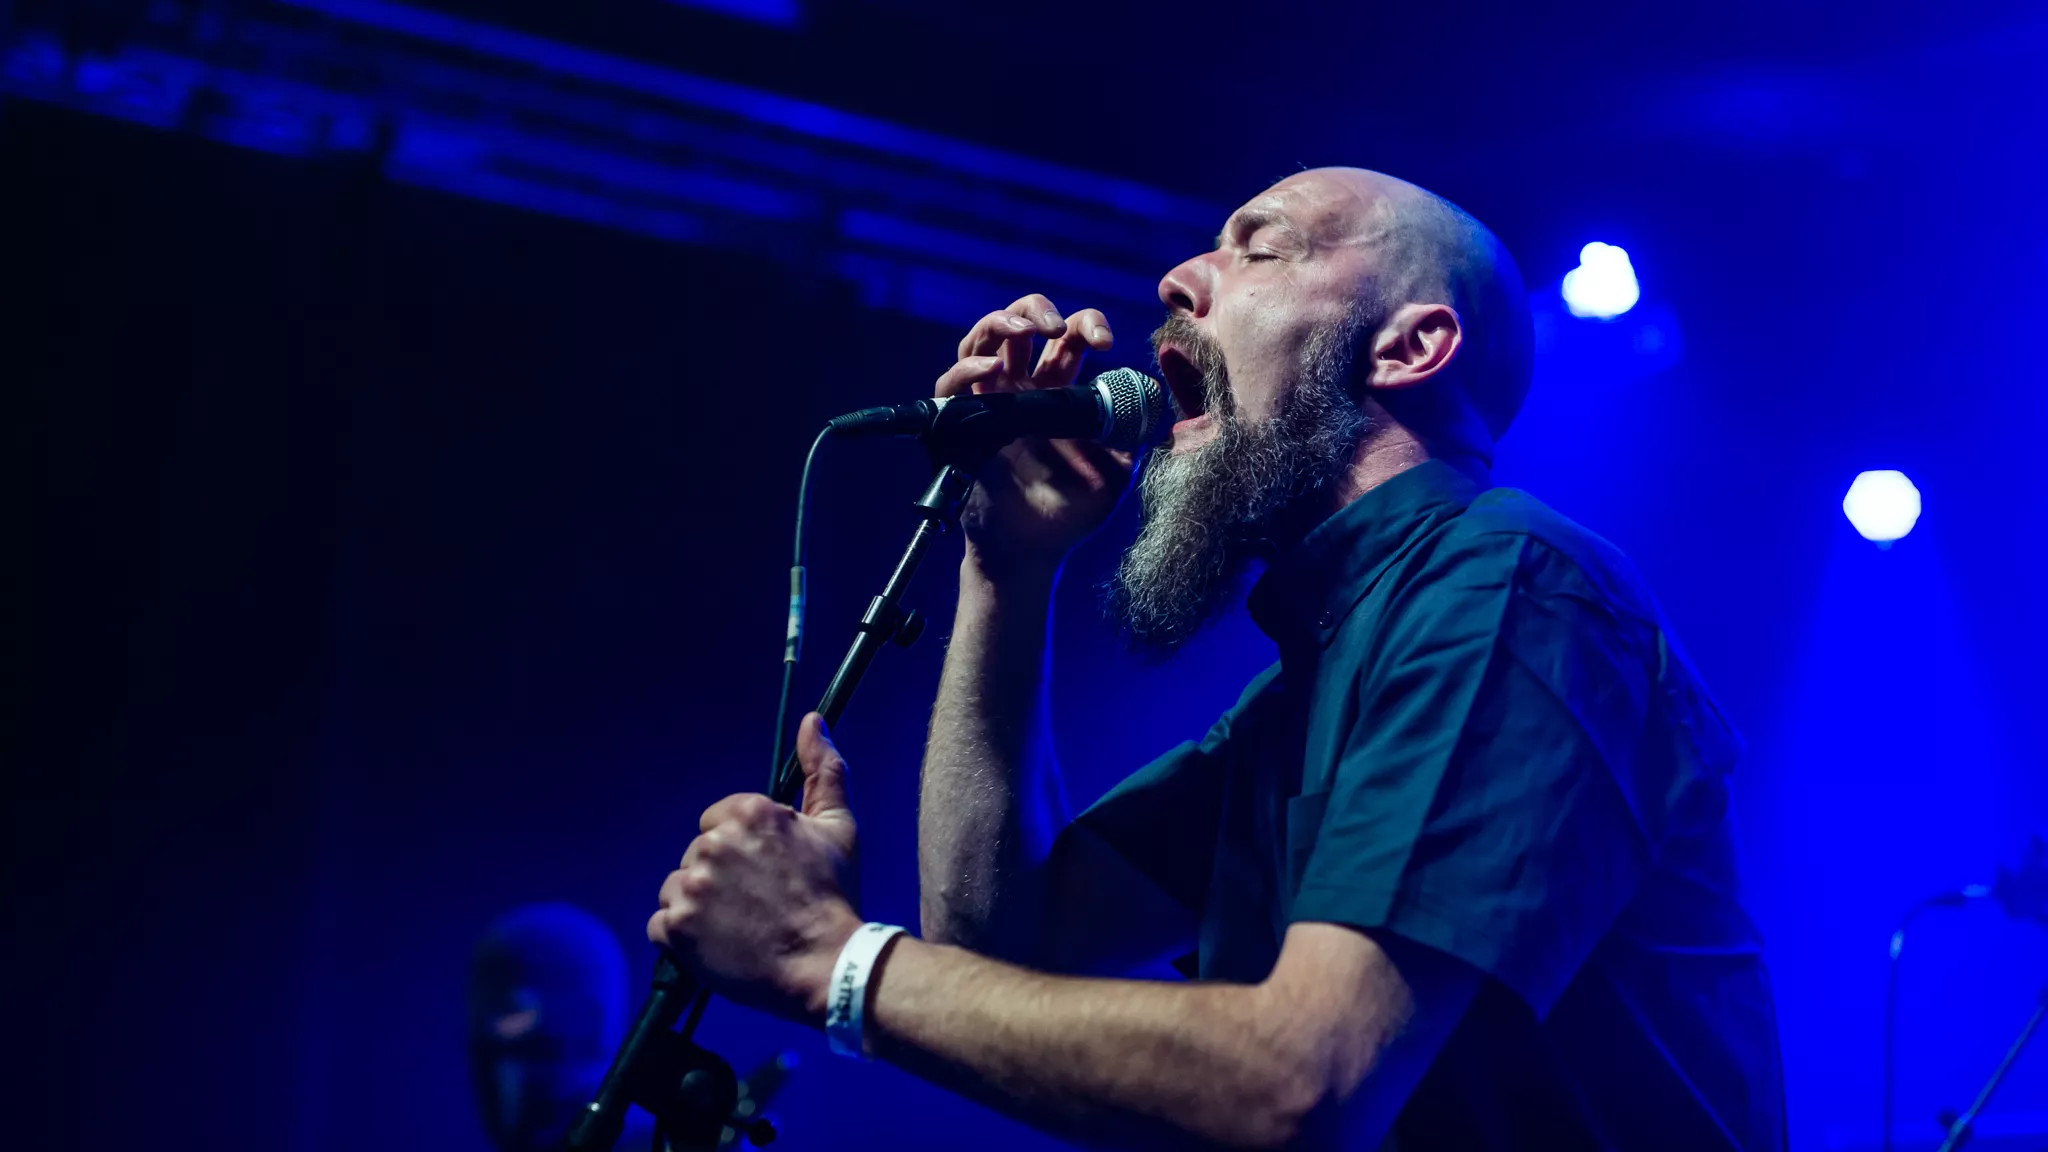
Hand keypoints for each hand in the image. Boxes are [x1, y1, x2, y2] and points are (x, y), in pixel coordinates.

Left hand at [648, 714, 862, 1025]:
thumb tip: (812, 719)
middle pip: (697, 856)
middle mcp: (712, 844)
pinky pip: (662, 925)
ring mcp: (689, 887)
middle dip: (720, 878)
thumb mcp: (836, 826)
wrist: (827, 965)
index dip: (743, 851)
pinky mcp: (674, 928)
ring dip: (699, 907)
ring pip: (677, 889)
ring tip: (738, 927)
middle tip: (757, 905)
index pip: (718, 822)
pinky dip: (682, 938)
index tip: (767, 875)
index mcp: (747, 813)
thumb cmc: (833, 895)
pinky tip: (717, 944)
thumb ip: (822, 769)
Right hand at [935, 294, 1134, 583]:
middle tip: (1056, 325)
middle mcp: (1021, 389)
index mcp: (1059, 391)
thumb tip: (1152, 399)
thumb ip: (1133, 433)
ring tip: (1024, 329)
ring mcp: (989, 403)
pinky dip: (969, 368)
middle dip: (1036, 309)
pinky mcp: (961, 424)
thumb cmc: (1072, 512)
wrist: (1033, 551)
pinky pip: (951, 382)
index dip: (1086, 325)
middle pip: (1020, 323)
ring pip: (980, 340)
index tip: (1106, 343)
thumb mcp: (1118, 470)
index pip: (1069, 336)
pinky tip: (993, 368)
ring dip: (1001, 322)